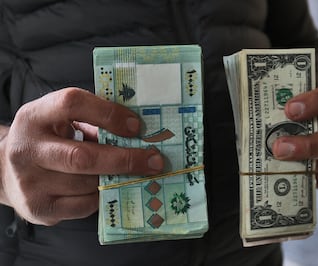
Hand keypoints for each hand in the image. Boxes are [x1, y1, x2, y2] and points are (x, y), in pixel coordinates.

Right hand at [0, 87, 163, 224]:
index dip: (108, 113)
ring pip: (86, 183)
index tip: (136, 126)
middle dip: (125, 159)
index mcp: (35, 116)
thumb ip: (92, 122)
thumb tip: (139, 133)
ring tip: (133, 173)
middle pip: (82, 155)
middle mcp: (26, 148)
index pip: (72, 104)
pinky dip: (102, 195)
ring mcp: (29, 181)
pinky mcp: (38, 207)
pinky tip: (106, 187)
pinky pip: (83, 205)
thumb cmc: (48, 140)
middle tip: (155, 161)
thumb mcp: (61, 122)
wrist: (7, 172)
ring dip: (115, 178)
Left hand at [272, 80, 317, 188]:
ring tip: (276, 163)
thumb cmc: (298, 109)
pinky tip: (286, 174)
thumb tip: (254, 114)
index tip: (289, 109)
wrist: (307, 123)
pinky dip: (305, 177)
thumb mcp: (293, 100)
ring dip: (302, 164)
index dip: (317, 101)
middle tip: (279, 148)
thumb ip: (282, 105)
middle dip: (309, 146)